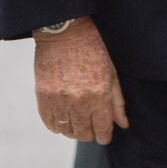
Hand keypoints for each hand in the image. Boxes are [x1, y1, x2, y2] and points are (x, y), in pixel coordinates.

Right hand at [33, 17, 128, 143]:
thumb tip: (122, 124)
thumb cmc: (92, 49)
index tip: (104, 135)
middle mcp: (79, 101)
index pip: (102, 130)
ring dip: (73, 130)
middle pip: (84, 134)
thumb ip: (117, 102)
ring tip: (77, 121)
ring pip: (67, 131)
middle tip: (91, 126)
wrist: (65, 32)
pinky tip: (63, 117)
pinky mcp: (43, 97)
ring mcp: (59, 100)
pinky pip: (50, 123)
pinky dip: (57, 125)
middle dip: (90, 133)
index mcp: (99, 95)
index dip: (104, 136)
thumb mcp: (111, 73)